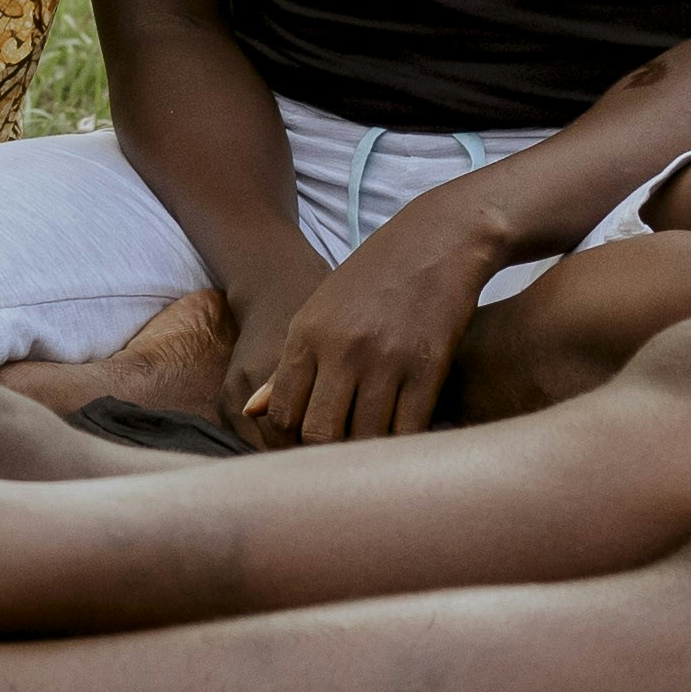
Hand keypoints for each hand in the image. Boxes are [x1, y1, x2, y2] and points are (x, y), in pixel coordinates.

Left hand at [240, 198, 507, 446]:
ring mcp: (386, 360)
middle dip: (327, 453)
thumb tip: (252, 411)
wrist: (437, 239)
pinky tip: (403, 437)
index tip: (308, 441)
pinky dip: (403, 442)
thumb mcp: (320, 310)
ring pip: (364, 438)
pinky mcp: (428, 368)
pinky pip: (408, 430)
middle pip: (319, 434)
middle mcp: (342, 349)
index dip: (291, 439)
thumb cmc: (373, 277)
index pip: (282, 414)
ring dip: (367, 452)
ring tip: (371, 449)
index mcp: (307, 334)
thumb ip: (288, 364)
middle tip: (340, 453)